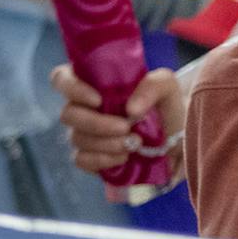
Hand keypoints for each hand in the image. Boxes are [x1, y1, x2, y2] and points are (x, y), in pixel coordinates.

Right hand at [51, 64, 184, 176]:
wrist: (176, 140)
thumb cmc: (165, 107)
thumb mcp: (167, 87)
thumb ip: (152, 86)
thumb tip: (130, 108)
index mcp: (94, 84)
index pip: (62, 78)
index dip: (71, 88)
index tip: (97, 99)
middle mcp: (84, 108)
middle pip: (68, 114)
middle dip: (97, 123)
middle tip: (125, 127)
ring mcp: (84, 134)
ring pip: (76, 139)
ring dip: (105, 143)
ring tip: (134, 144)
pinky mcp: (89, 157)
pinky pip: (81, 160)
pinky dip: (102, 160)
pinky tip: (123, 157)